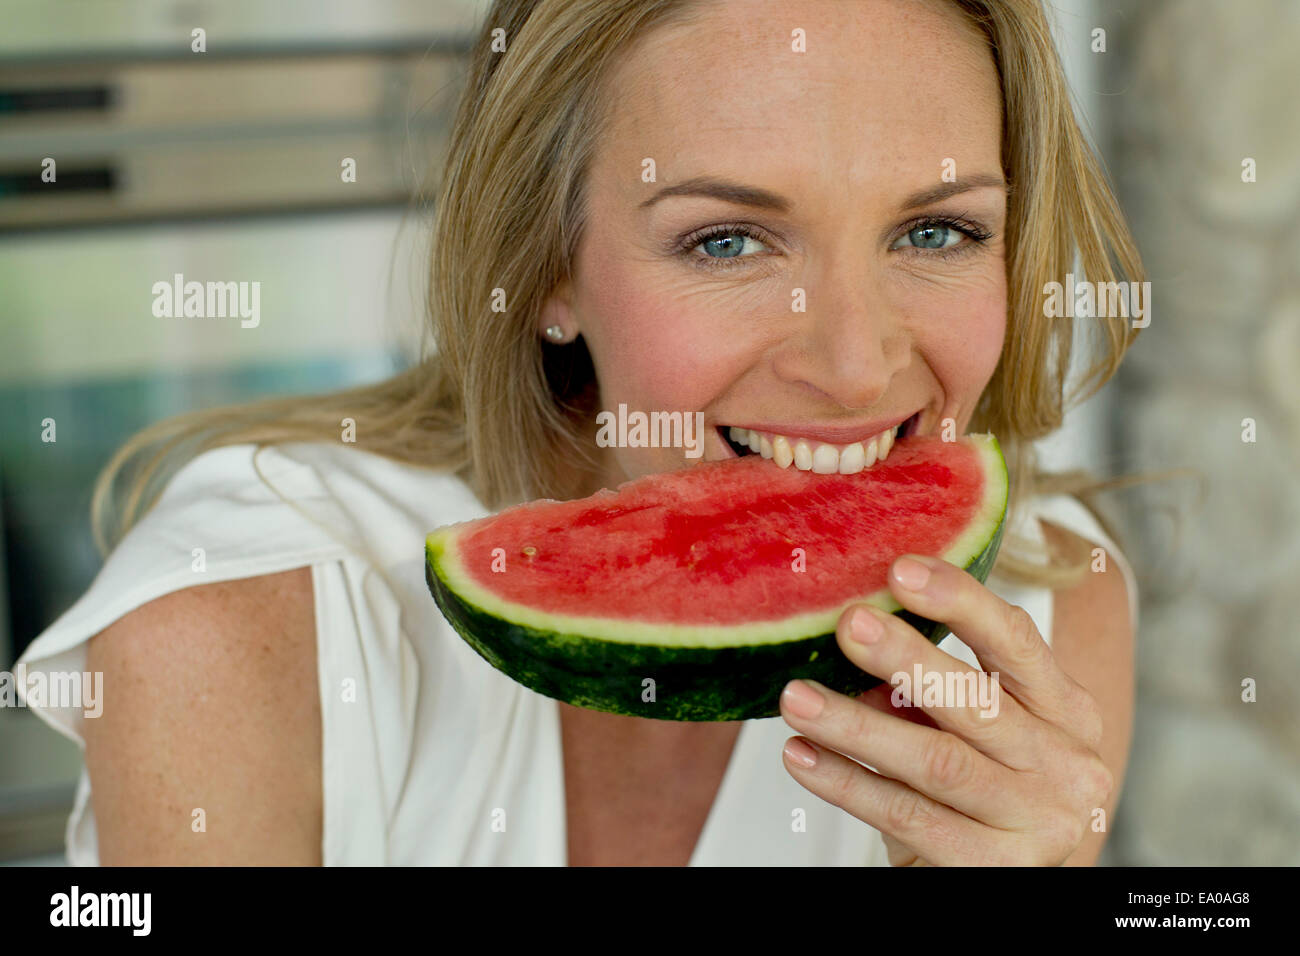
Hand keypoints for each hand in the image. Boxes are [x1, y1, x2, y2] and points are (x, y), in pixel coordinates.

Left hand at [778, 553, 1113, 865]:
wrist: (997, 879)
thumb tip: (857, 638)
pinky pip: (907, 816)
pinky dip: (846, 783)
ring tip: (796, 697)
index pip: (1017, 642)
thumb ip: (929, 691)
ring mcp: (1039, 824)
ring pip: (937, 763)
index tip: (901, 569)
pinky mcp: (996, 871)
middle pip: (977, 704)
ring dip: (856, 726)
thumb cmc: (976, 789)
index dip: (962, 601)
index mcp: (1068, 711)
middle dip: (907, 659)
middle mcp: (1068, 766)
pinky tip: (801, 755)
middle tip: (847, 624)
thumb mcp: (968, 731)